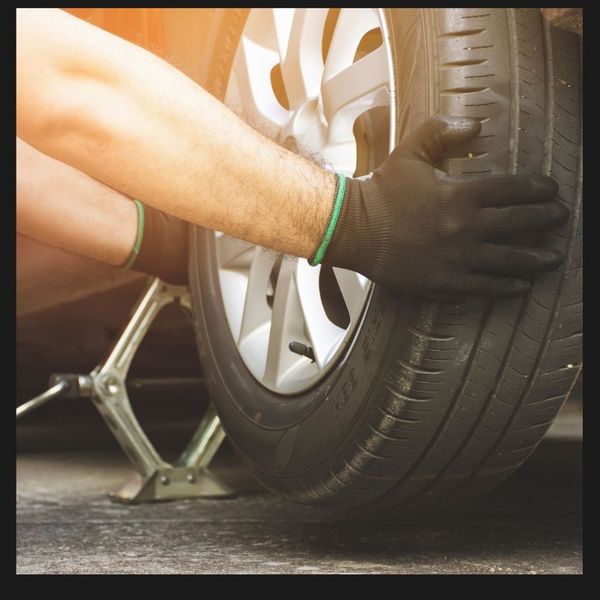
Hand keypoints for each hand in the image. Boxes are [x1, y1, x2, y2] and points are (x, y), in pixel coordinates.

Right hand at [323, 115, 569, 295]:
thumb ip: (442, 132)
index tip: (551, 190)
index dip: (537, 188)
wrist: (353, 229)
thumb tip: (474, 123)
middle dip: (545, 220)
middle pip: (517, 224)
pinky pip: (482, 287)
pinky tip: (520, 287)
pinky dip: (505, 288)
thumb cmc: (380, 192)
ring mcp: (455, 259)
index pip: (511, 189)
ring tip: (553, 258)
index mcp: (459, 195)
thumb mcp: (410, 152)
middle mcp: (464, 228)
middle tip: (561, 218)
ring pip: (507, 260)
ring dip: (534, 259)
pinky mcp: (442, 282)